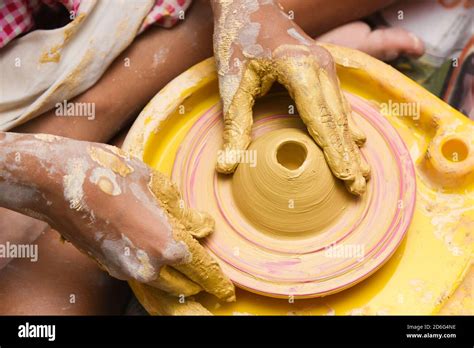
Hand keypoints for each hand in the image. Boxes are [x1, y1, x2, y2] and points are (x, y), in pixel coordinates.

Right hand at [0, 132, 234, 301]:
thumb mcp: (154, 183)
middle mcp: (147, 264)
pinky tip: (162, 268)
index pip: (203, 270)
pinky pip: (144, 281)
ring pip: (163, 290)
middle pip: (185, 286)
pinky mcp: (110, 267)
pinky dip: (158, 281)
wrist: (54, 182)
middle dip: (201, 285)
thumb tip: (203, 226)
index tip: (227, 291)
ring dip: (180, 290)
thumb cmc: (107, 174)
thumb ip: (181, 210)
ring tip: (193, 289)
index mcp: (166, 242)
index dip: (218, 282)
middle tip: (213, 284)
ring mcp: (126, 269)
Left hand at [211, 0, 369, 194]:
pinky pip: (338, 102)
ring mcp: (326, 66)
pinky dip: (346, 125)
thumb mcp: (231, 84)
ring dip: (351, 144)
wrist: (247, 4)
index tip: (348, 179)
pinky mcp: (323, 68)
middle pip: (339, 120)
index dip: (336, 153)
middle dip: (349, 156)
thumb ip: (233, 126)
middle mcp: (321, 68)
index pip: (322, 121)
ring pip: (343, 112)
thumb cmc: (237, 40)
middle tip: (360, 187)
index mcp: (300, 70)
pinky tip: (355, 140)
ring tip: (362, 171)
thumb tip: (225, 167)